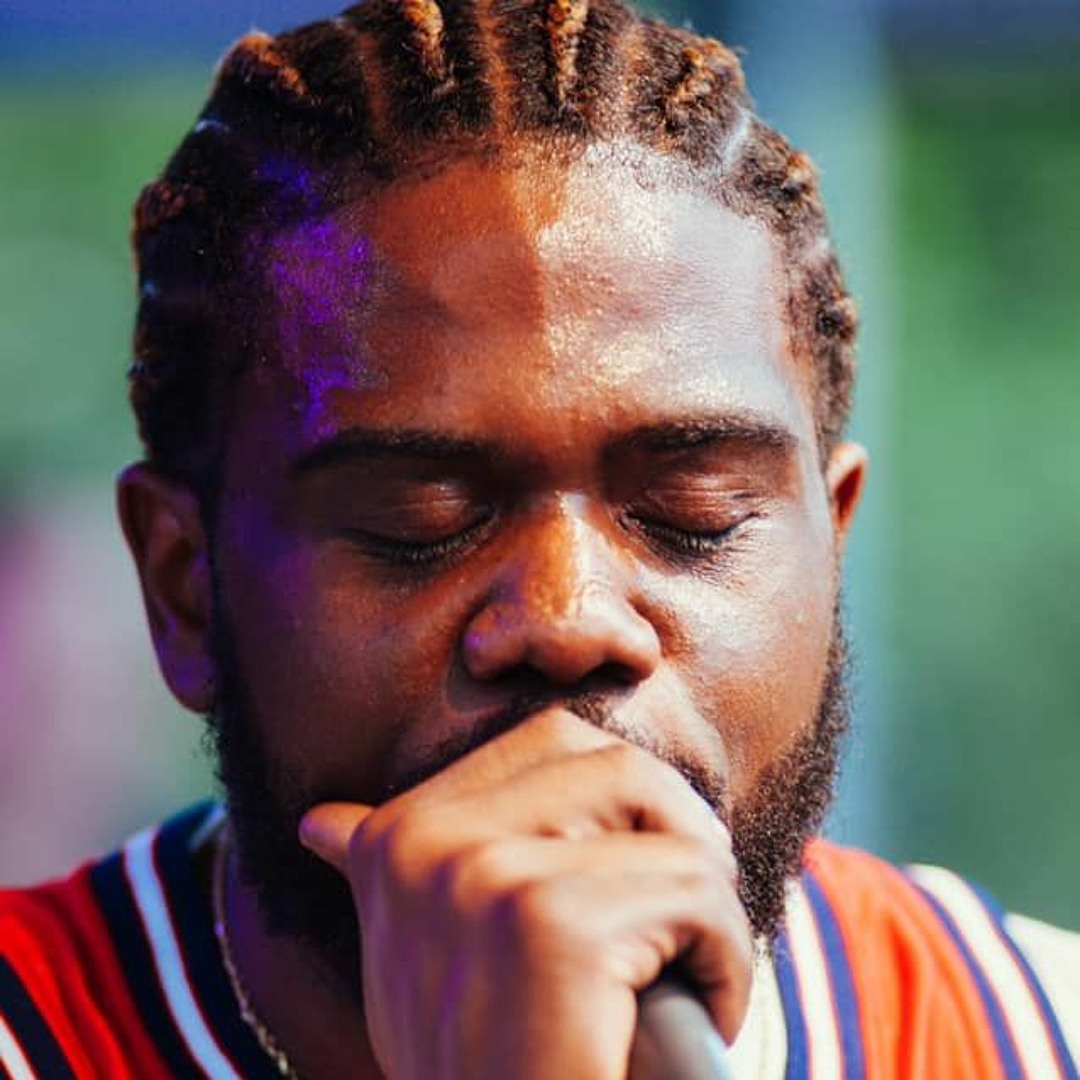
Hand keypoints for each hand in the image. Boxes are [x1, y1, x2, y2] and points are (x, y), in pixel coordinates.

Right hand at [299, 708, 751, 1079]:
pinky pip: (699, 895)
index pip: (555, 740)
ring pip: (673, 830)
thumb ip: (378, 876)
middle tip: (689, 916)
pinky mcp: (551, 928)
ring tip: (690, 974)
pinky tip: (703, 1014)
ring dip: (711, 906)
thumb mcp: (415, 964)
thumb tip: (321, 821)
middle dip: (683, 833)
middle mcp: (425, 844)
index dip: (626, 800)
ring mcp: (480, 878)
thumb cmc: (483, 1065)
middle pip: (618, 764)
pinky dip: (728, 961)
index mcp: (396, 839)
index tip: (635, 879)